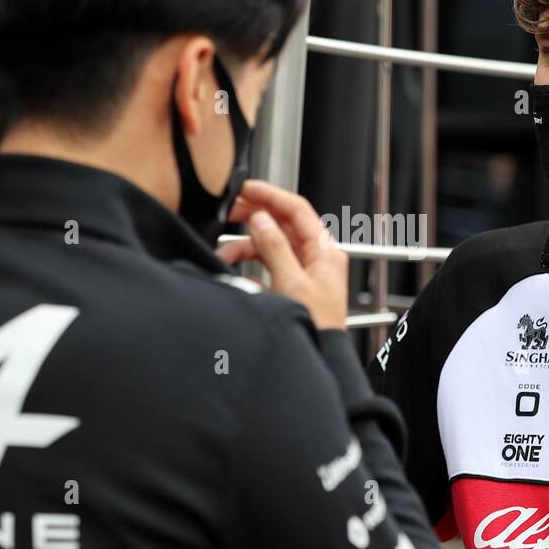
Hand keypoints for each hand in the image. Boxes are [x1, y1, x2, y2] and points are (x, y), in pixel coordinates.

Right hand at [219, 180, 348, 330]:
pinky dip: (248, 267)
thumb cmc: (316, 327)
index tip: (246, 188)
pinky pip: (265, 268)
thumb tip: (260, 218)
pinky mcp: (289, 289)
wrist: (319, 360)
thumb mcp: (291, 283)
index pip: (297, 210)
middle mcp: (316, 259)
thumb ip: (274, 247)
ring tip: (224, 254)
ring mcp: (303, 274)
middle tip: (229, 211)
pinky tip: (233, 270)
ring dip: (245, 247)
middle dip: (254, 217)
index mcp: (324, 252)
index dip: (270, 195)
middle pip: (282, 225)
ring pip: (270, 247)